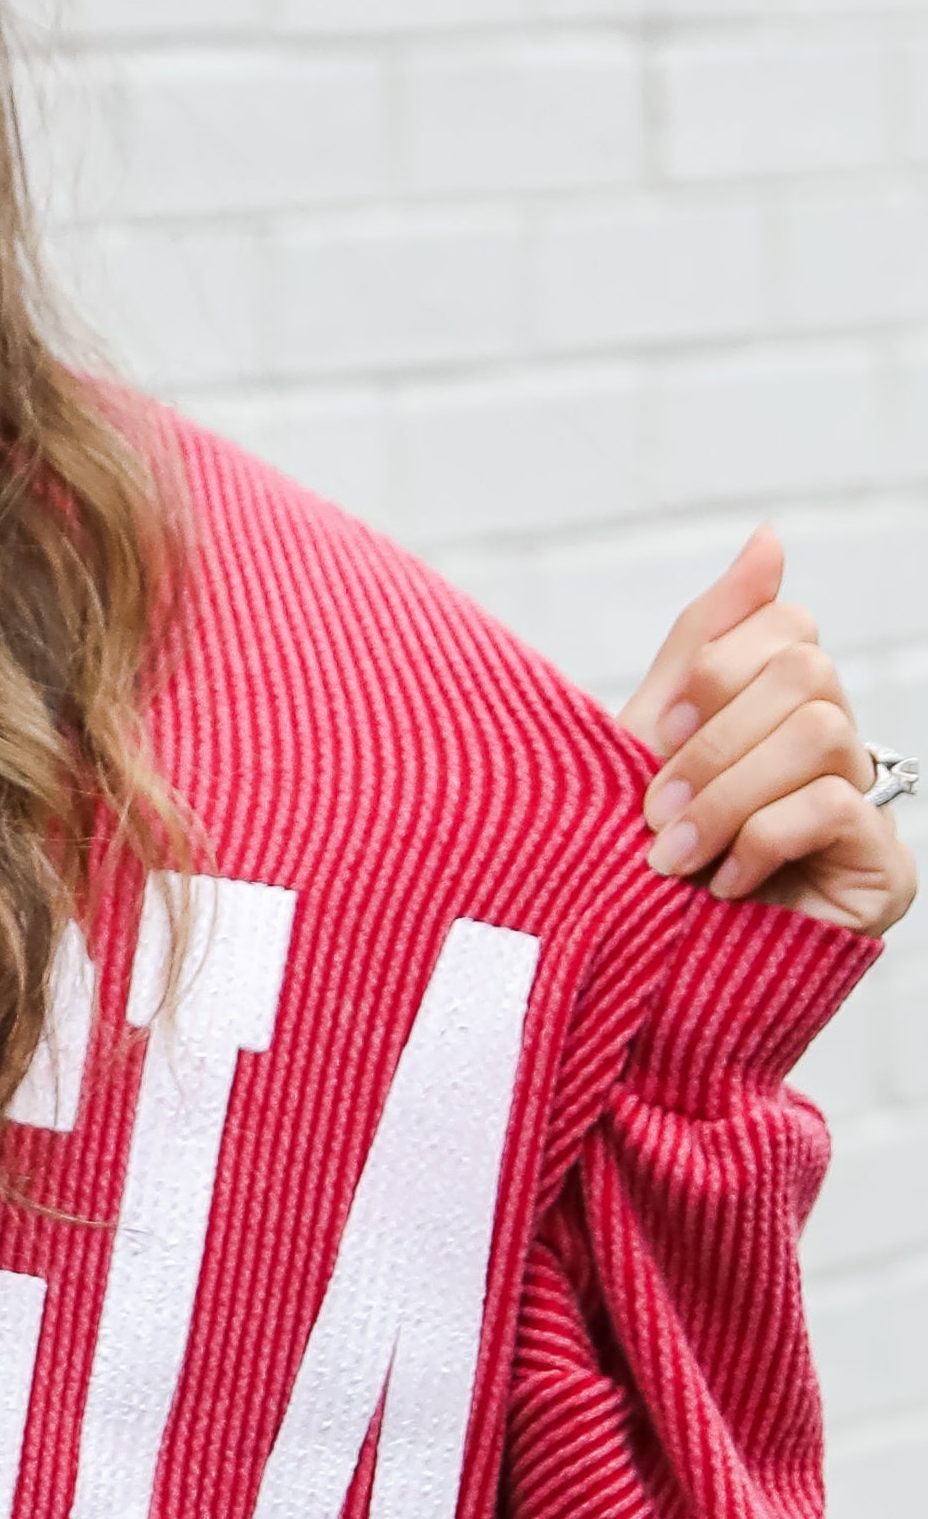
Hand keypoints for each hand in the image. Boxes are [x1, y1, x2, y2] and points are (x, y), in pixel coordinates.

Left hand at [618, 525, 914, 937]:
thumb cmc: (636, 861)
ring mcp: (868, 809)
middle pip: (805, 670)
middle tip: (656, 811)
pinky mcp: (886, 873)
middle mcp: (835, 750)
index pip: (785, 625)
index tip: (656, 732)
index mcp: (779, 710)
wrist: (632, 980)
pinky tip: (727, 885)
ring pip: (819, 731)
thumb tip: (770, 538)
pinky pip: (834, 804)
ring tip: (677, 855)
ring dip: (728, 794)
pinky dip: (763, 838)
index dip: (716, 667)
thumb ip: (707, 639)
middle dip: (713, 739)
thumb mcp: (650, 740)